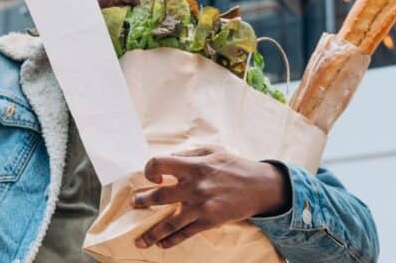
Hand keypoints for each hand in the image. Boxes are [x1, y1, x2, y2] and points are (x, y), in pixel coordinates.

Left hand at [131, 146, 289, 249]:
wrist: (260, 186)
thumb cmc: (234, 166)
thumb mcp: (212, 151)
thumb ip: (188, 154)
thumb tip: (168, 160)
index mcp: (193, 165)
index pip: (159, 163)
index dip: (150, 169)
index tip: (152, 177)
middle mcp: (194, 186)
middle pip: (159, 196)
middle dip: (142, 201)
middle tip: (135, 204)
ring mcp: (201, 206)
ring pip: (169, 222)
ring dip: (151, 233)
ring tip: (139, 240)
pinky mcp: (209, 221)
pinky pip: (186, 233)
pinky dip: (171, 240)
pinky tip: (162, 244)